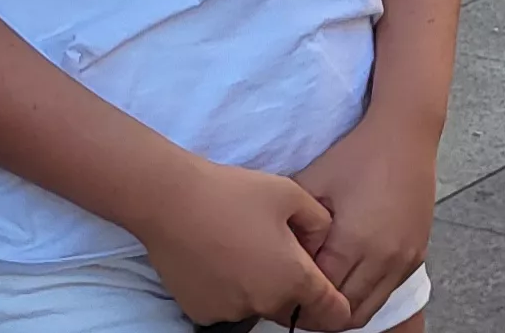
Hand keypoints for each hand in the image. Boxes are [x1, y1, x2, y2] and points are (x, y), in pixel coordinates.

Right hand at [129, 157, 351, 329]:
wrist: (169, 201)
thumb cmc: (231, 193)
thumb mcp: (290, 193)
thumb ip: (320, 222)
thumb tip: (321, 242)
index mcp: (293, 279)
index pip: (332, 312)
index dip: (335, 301)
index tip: (327, 286)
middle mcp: (265, 304)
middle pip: (293, 308)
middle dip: (294, 288)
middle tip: (276, 249)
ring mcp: (231, 311)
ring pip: (259, 305)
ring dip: (259, 287)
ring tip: (242, 247)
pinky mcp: (203, 312)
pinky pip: (229, 304)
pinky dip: (230, 288)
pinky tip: (219, 257)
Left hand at [286, 121, 435, 331]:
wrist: (405, 136)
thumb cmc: (356, 155)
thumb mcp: (313, 183)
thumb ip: (297, 225)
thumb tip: (283, 257)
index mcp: (354, 241)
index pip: (322, 293)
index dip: (300, 298)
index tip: (283, 295)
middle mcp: (383, 258)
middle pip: (347, 311)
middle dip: (321, 312)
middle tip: (299, 302)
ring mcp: (404, 260)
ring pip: (370, 309)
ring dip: (345, 308)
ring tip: (323, 296)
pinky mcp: (417, 256)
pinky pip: (387, 292)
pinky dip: (367, 294)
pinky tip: (349, 278)